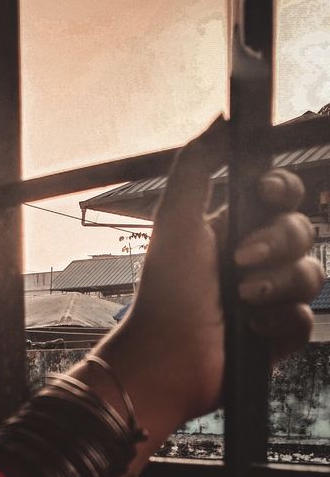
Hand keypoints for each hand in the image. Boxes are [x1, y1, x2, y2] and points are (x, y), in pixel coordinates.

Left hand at [100, 115, 322, 431]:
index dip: (282, 190)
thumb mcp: (175, 219)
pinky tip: (250, 330)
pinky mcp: (279, 337)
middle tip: (240, 261)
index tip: (266, 193)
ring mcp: (270, 300)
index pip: (280, 196)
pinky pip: (304, 320)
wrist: (166, 358)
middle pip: (302, 231)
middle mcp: (255, 262)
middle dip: (277, 243)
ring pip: (311, 274)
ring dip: (278, 284)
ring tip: (242, 299)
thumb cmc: (165, 292)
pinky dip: (278, 323)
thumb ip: (197, 164)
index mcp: (232, 229)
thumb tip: (224, 118)